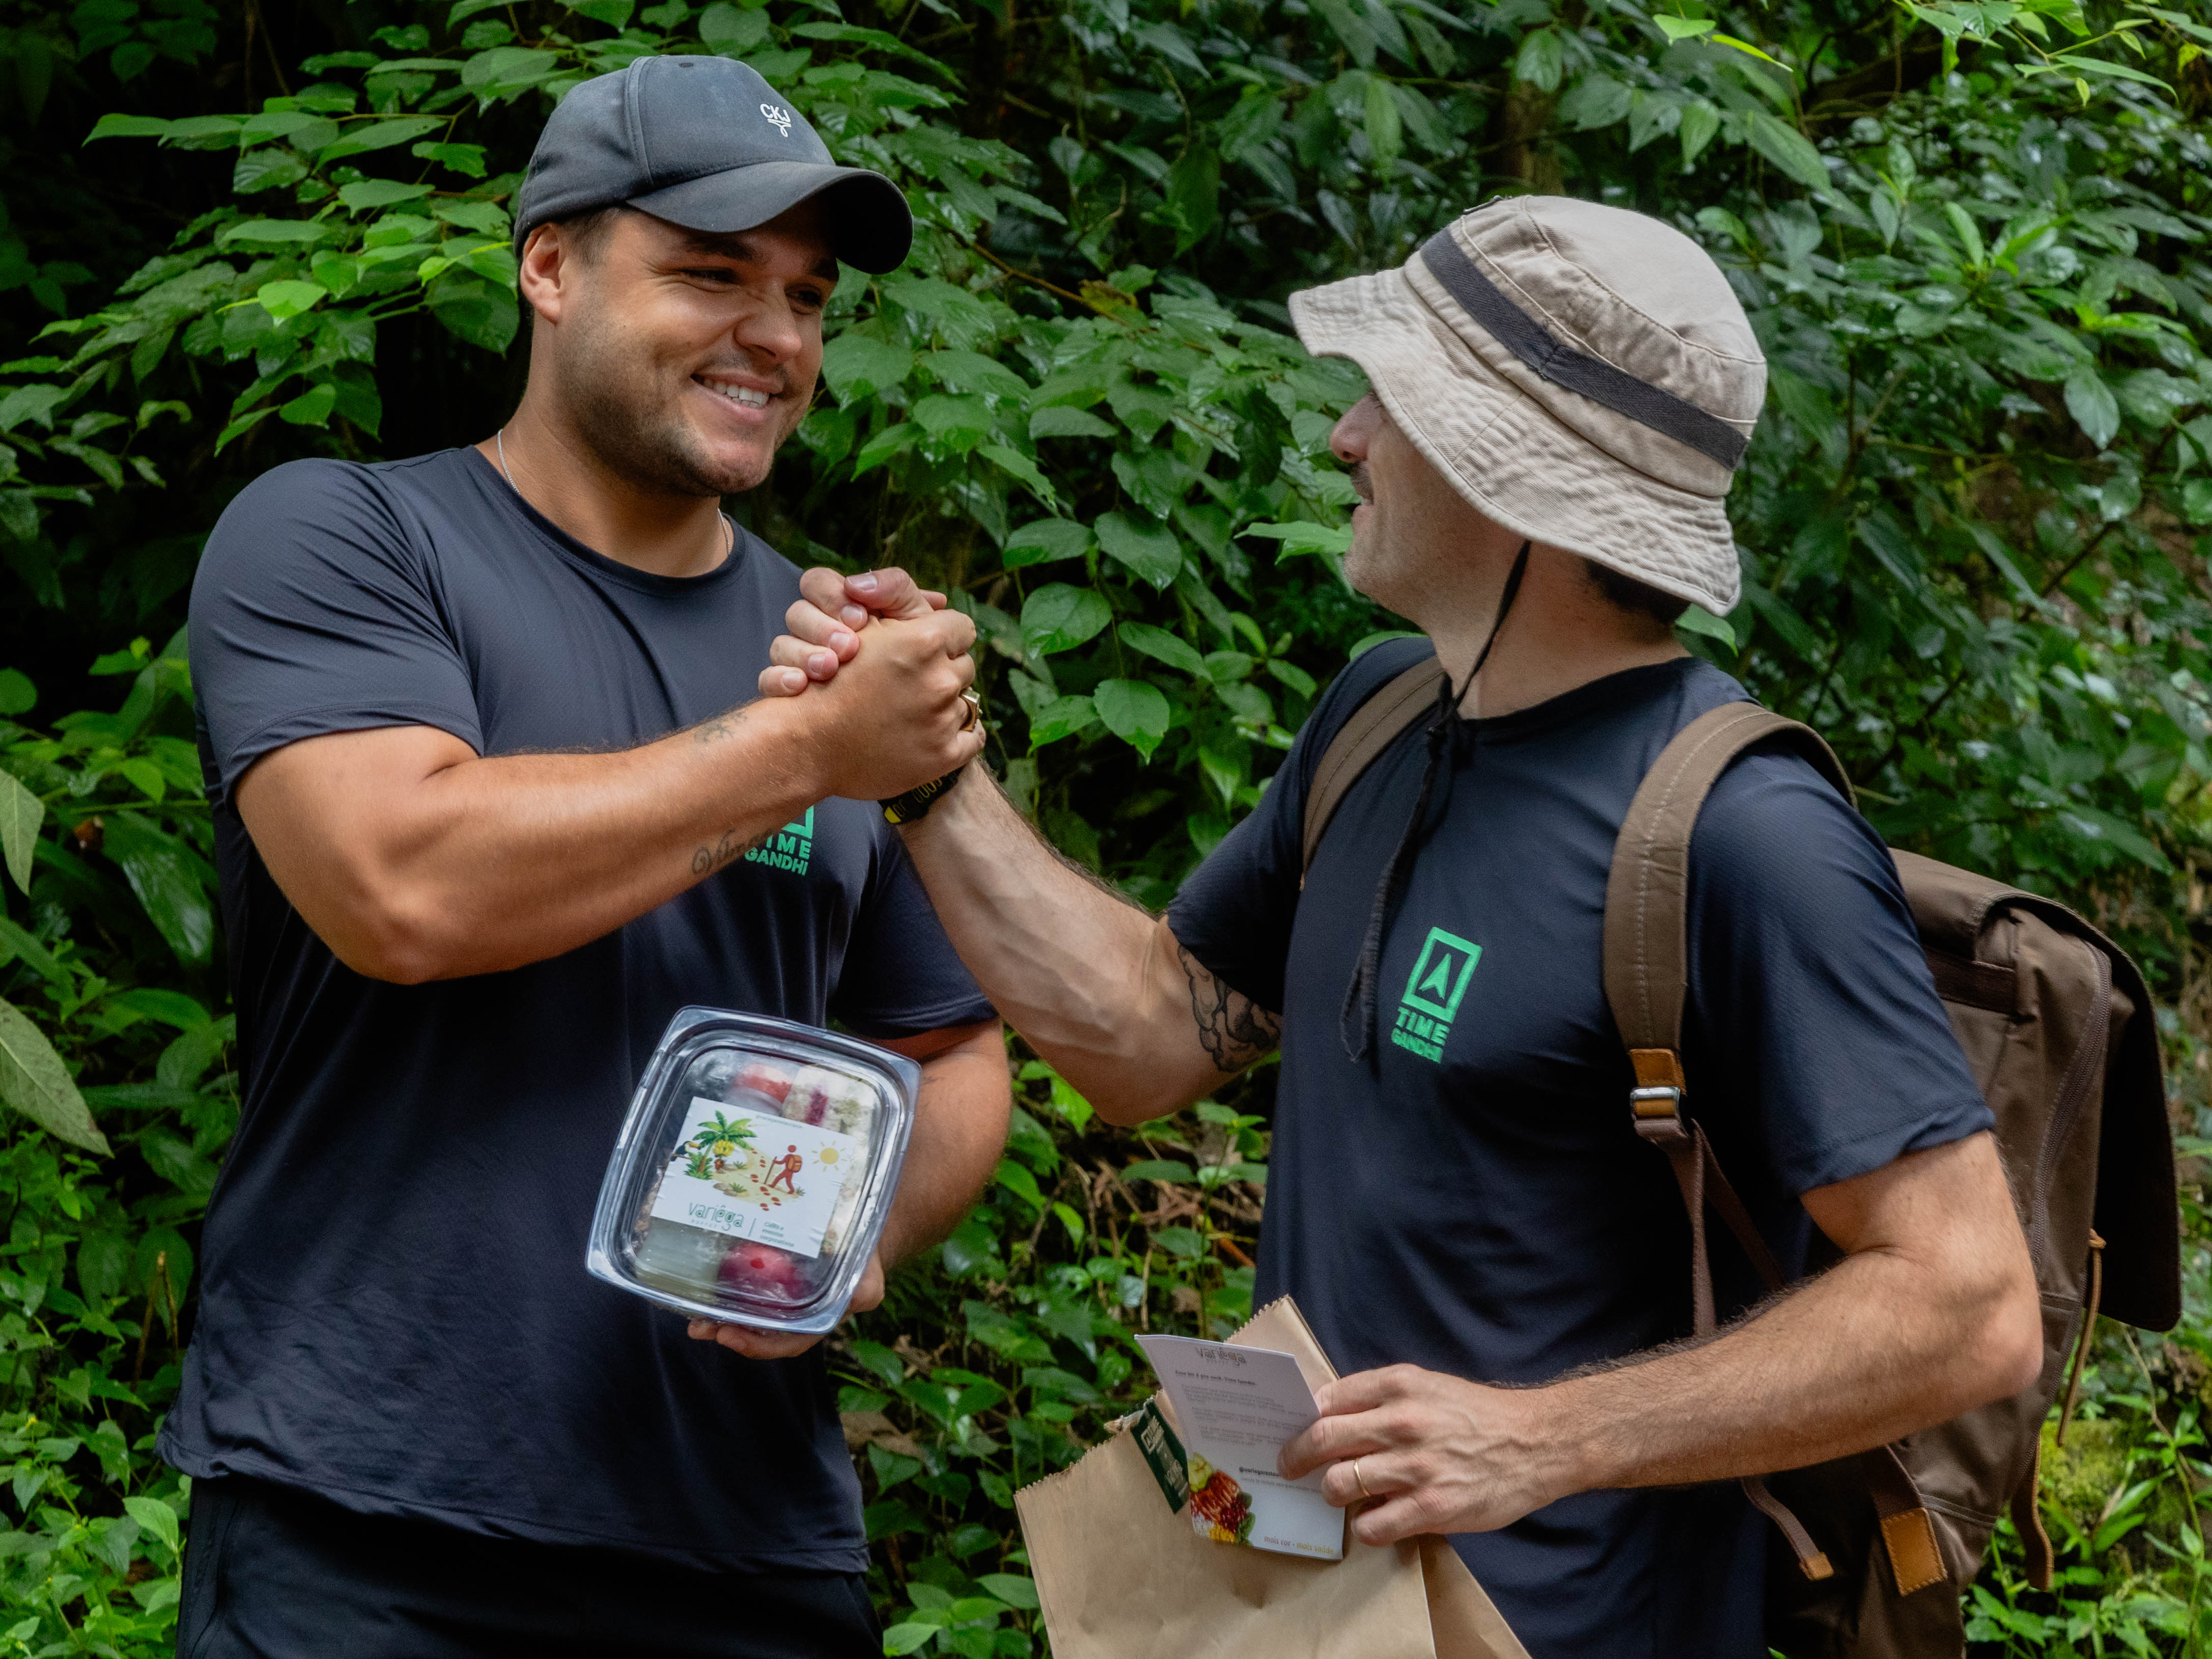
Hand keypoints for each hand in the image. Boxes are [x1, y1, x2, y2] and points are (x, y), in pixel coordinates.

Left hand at [686, 1252, 886, 1360]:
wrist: (858, 1231)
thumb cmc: (864, 1262)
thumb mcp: (870, 1279)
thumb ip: (866, 1289)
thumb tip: (860, 1295)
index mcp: (815, 1322)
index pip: (784, 1343)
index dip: (757, 1346)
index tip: (729, 1337)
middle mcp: (793, 1316)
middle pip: (757, 1333)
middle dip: (727, 1333)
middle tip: (700, 1328)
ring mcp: (779, 1298)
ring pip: (746, 1313)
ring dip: (719, 1317)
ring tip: (692, 1314)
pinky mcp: (768, 1276)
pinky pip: (745, 1288)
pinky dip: (726, 1291)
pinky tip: (706, 1283)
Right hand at [759, 566, 945, 697]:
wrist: (911, 720)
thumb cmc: (919, 663)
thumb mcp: (917, 623)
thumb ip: (897, 590)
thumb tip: (857, 584)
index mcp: (841, 608)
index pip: (817, 583)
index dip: (832, 595)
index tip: (860, 618)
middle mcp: (816, 632)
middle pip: (797, 613)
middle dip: (822, 627)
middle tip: (848, 647)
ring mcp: (799, 663)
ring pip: (780, 645)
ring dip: (805, 654)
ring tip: (829, 668)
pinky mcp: (789, 695)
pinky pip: (768, 681)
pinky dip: (780, 680)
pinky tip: (800, 686)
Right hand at [787, 601, 983, 799]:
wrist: (806, 743)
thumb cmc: (825, 680)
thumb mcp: (860, 622)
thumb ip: (896, 595)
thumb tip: (940, 600)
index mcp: (924, 641)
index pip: (961, 626)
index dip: (940, 635)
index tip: (924, 647)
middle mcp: (940, 679)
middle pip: (963, 664)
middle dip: (941, 669)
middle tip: (911, 681)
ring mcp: (943, 720)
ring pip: (965, 700)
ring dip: (944, 703)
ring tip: (910, 710)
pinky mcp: (944, 755)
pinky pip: (974, 738)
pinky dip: (957, 735)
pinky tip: (931, 732)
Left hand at [1275, 1364, 1574, 1545]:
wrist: (1536, 1442)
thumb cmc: (1477, 1415)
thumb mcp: (1428, 1386)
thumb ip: (1380, 1396)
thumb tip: (1327, 1413)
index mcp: (1399, 1386)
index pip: (1328, 1398)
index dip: (1302, 1416)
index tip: (1291, 1428)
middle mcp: (1402, 1422)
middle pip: (1322, 1439)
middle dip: (1295, 1455)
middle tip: (1287, 1466)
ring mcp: (1415, 1467)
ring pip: (1339, 1483)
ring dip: (1331, 1492)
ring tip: (1339, 1494)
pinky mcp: (1432, 1507)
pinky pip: (1372, 1526)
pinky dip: (1365, 1527)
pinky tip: (1375, 1519)